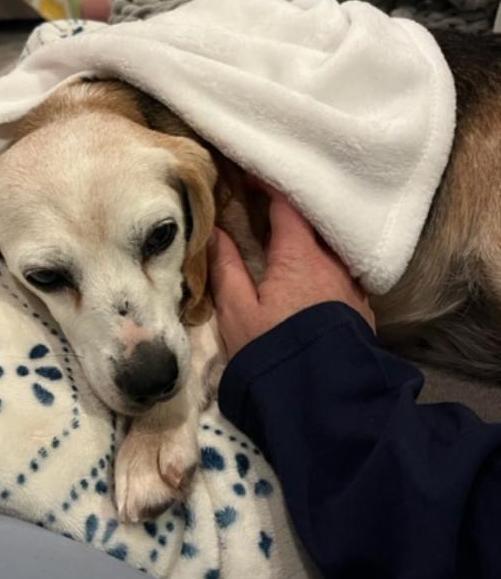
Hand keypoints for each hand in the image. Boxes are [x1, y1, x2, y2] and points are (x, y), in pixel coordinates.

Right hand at [208, 184, 374, 359]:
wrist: (322, 400)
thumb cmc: (272, 350)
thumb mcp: (237, 312)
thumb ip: (226, 267)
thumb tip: (216, 232)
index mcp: (300, 255)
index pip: (287, 204)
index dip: (268, 185)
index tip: (249, 178)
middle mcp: (333, 262)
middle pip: (314, 221)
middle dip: (290, 211)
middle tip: (264, 208)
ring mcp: (352, 284)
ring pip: (330, 247)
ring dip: (310, 238)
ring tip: (286, 239)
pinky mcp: (361, 307)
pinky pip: (342, 270)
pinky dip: (324, 262)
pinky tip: (311, 274)